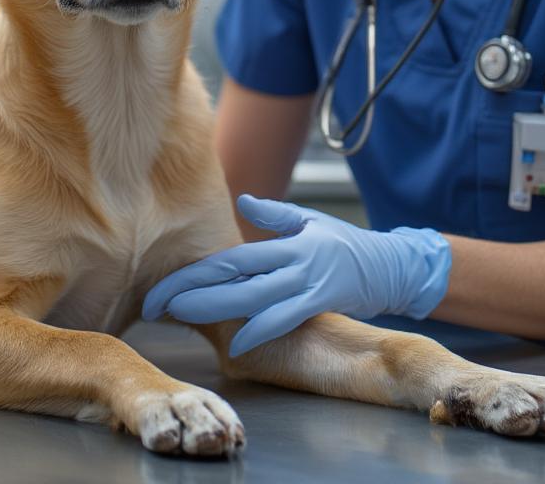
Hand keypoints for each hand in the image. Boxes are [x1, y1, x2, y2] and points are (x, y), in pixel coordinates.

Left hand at [142, 194, 450, 356]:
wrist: (390, 265)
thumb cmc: (344, 244)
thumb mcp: (308, 221)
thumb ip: (274, 215)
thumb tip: (242, 202)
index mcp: (283, 241)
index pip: (229, 257)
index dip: (194, 271)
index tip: (162, 284)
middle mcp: (290, 259)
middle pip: (231, 275)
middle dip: (189, 290)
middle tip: (154, 302)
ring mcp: (306, 281)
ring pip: (251, 296)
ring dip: (213, 307)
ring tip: (178, 313)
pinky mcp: (321, 300)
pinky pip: (284, 317)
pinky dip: (258, 330)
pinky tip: (233, 343)